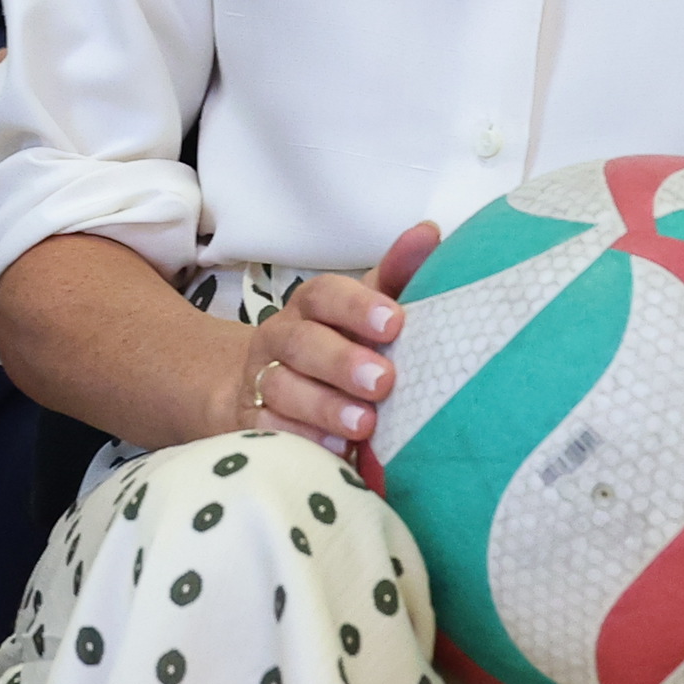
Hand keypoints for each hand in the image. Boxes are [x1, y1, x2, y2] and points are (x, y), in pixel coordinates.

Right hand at [225, 221, 441, 454]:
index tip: (395, 323)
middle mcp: (282, 339)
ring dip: (324, 406)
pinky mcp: (253, 423)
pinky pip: (270, 431)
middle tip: (384, 381)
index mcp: (313, 307)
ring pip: (282, 388)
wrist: (269, 395)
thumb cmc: (340, 347)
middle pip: (301, 342)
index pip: (325, 294)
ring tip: (365, 424)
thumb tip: (429, 232)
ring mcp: (263, 381)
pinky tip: (336, 451)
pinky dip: (302, 439)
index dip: (357, 306)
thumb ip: (397, 276)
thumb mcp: (368, 312)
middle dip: (341, 361)